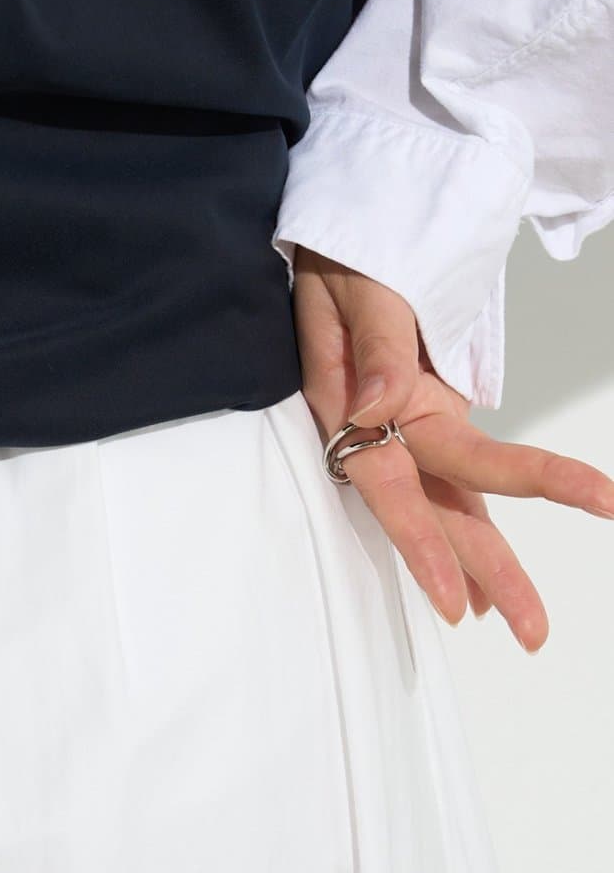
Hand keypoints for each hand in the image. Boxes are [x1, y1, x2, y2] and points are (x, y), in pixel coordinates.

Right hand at [291, 245, 613, 651]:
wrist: (340, 238)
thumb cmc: (342, 259)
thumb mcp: (356, 289)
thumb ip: (372, 345)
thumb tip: (380, 404)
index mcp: (354, 403)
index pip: (395, 483)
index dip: (423, 542)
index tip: (455, 601)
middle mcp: (379, 426)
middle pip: (439, 506)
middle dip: (487, 570)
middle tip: (533, 634)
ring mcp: (404, 424)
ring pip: (453, 500)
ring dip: (490, 564)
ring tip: (526, 628)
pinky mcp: (426, 412)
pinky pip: (457, 478)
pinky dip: (475, 527)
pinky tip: (486, 584)